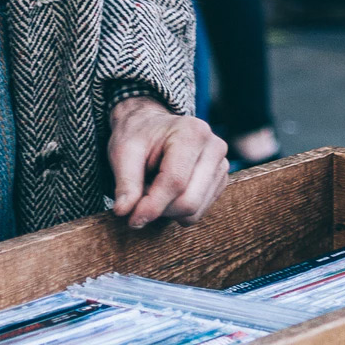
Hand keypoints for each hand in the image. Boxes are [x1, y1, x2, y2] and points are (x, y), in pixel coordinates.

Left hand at [108, 97, 227, 229]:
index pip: (175, 181)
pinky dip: (177, 209)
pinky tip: (165, 191)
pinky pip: (199, 211)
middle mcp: (214, 148)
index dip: (152, 205)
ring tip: (151, 188)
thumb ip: (125, 183)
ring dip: (167, 210)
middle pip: (189, 201)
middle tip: (138, 196)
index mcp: (192, 132)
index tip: (132, 219)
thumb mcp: (122, 152)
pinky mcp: (220, 181)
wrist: (151, 124)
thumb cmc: (137, 135)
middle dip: (159, 208)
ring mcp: (222, 165)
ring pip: (195, 210)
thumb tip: (124, 212)